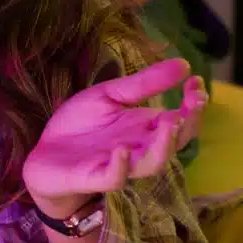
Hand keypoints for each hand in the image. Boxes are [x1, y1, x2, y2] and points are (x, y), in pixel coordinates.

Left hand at [22, 58, 206, 214]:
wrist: (45, 153)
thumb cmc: (81, 125)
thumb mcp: (111, 95)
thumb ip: (144, 83)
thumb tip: (184, 64)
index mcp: (146, 128)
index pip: (181, 120)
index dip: (194, 104)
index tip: (197, 81)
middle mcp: (139, 148)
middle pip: (174, 142)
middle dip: (188, 123)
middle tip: (194, 101)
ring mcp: (119, 165)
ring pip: (151, 164)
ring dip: (163, 146)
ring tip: (170, 122)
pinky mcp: (94, 178)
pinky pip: (114, 178)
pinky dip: (120, 167)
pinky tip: (121, 150)